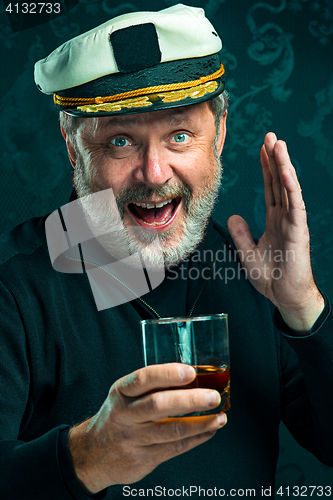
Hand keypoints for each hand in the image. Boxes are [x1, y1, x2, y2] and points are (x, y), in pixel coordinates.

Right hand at [68, 363, 225, 493]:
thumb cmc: (118, 416)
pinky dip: (197, 438)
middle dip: (190, 400)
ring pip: (171, 430)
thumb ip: (151, 386)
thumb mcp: (125, 395)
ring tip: (219, 416)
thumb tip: (193, 376)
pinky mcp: (144, 458)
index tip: (191, 372)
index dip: (168, 374)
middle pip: (159, 405)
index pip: (144, 378)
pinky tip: (210, 430)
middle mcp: (125, 415)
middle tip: (213, 396)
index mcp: (121, 392)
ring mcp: (134, 439)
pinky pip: (175, 448)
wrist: (93, 454)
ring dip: (201, 423)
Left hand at [228, 132, 323, 331]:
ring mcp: (293, 223)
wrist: (284, 296)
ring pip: (288, 188)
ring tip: (278, 144)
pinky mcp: (298, 232)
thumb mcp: (248, 252)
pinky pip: (295, 206)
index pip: (270, 188)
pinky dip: (291, 187)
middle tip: (270, 136)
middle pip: (279, 182)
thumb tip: (233, 215)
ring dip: (283, 165)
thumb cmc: (271, 277)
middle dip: (274, 159)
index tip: (262, 149)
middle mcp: (284, 217)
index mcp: (274, 220)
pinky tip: (286, 172)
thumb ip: (241, 233)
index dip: (266, 169)